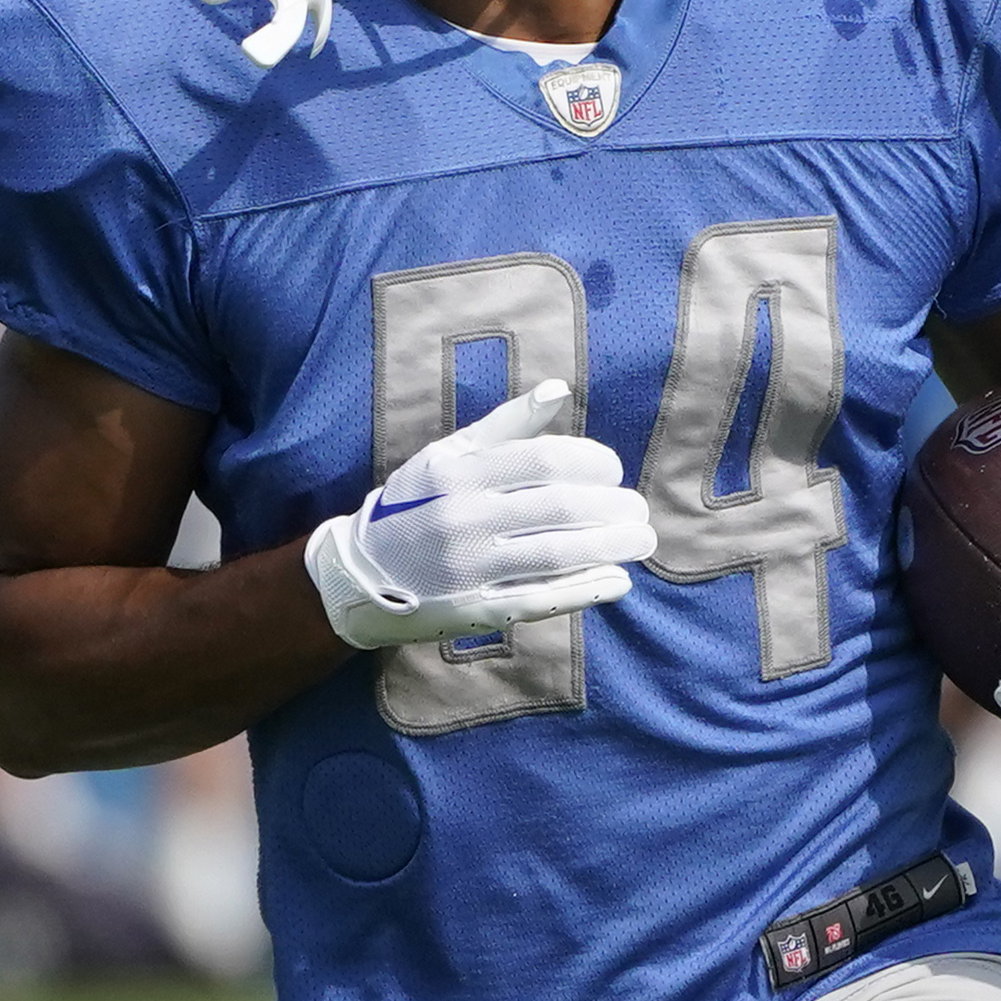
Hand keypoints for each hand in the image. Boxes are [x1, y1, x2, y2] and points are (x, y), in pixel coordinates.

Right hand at [306, 379, 657, 650]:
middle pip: (560, 509)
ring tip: (642, 540)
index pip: (545, 460)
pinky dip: (587, 590)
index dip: (593, 463)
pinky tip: (618, 581)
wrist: (358, 576)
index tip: (613, 470)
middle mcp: (464, 519)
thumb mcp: (446, 455)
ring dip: (612, 547)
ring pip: (558, 556)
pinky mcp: (476, 610)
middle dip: (613, 508)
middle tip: (640, 510)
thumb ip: (505, 424)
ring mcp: (470, 569)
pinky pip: (542, 600)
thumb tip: (558, 389)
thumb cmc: (414, 506)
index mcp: (460, 474)